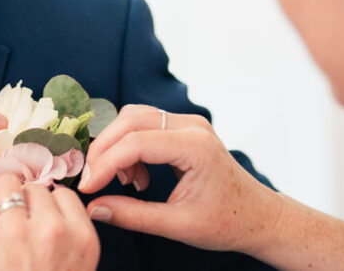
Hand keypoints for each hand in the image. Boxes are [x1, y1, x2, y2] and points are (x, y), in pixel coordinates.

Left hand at [0, 173, 99, 270]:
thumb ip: (69, 240)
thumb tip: (47, 211)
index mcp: (81, 239)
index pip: (64, 195)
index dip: (47, 203)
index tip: (37, 213)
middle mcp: (52, 230)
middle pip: (35, 188)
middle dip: (22, 199)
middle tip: (12, 217)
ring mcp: (17, 233)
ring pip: (5, 185)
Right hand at [77, 104, 280, 256]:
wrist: (257, 215)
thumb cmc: (227, 222)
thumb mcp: (178, 225)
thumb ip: (133, 216)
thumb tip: (93, 208)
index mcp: (195, 147)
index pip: (135, 143)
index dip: (104, 164)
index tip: (86, 187)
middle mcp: (192, 126)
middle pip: (130, 120)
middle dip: (104, 149)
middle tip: (91, 180)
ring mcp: (189, 123)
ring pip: (134, 117)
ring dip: (117, 145)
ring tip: (123, 182)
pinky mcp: (184, 128)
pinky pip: (145, 124)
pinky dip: (130, 146)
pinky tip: (137, 176)